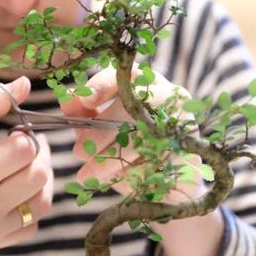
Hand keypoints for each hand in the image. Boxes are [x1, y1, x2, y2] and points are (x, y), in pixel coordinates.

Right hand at [0, 77, 52, 251]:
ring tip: (23, 167)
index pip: (26, 148)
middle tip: (22, 146)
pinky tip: (18, 194)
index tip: (13, 133)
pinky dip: (32, 208)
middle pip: (39, 175)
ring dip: (40, 181)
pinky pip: (32, 227)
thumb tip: (25, 83)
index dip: (24, 135)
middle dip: (37, 155)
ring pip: (42, 202)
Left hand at [60, 66, 206, 203]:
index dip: (101, 85)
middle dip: (100, 131)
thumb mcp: (104, 129)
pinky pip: (156, 158)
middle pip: (132, 106)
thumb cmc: (133, 149)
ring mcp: (183, 120)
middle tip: (78, 151)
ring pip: (142, 135)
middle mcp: (169, 95)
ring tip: (88, 174)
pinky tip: (118, 179)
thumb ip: (86, 113)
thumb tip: (65, 99)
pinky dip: (133, 171)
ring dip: (111, 156)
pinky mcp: (189, 147)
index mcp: (147, 83)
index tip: (82, 101)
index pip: (125, 74)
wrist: (169, 181)